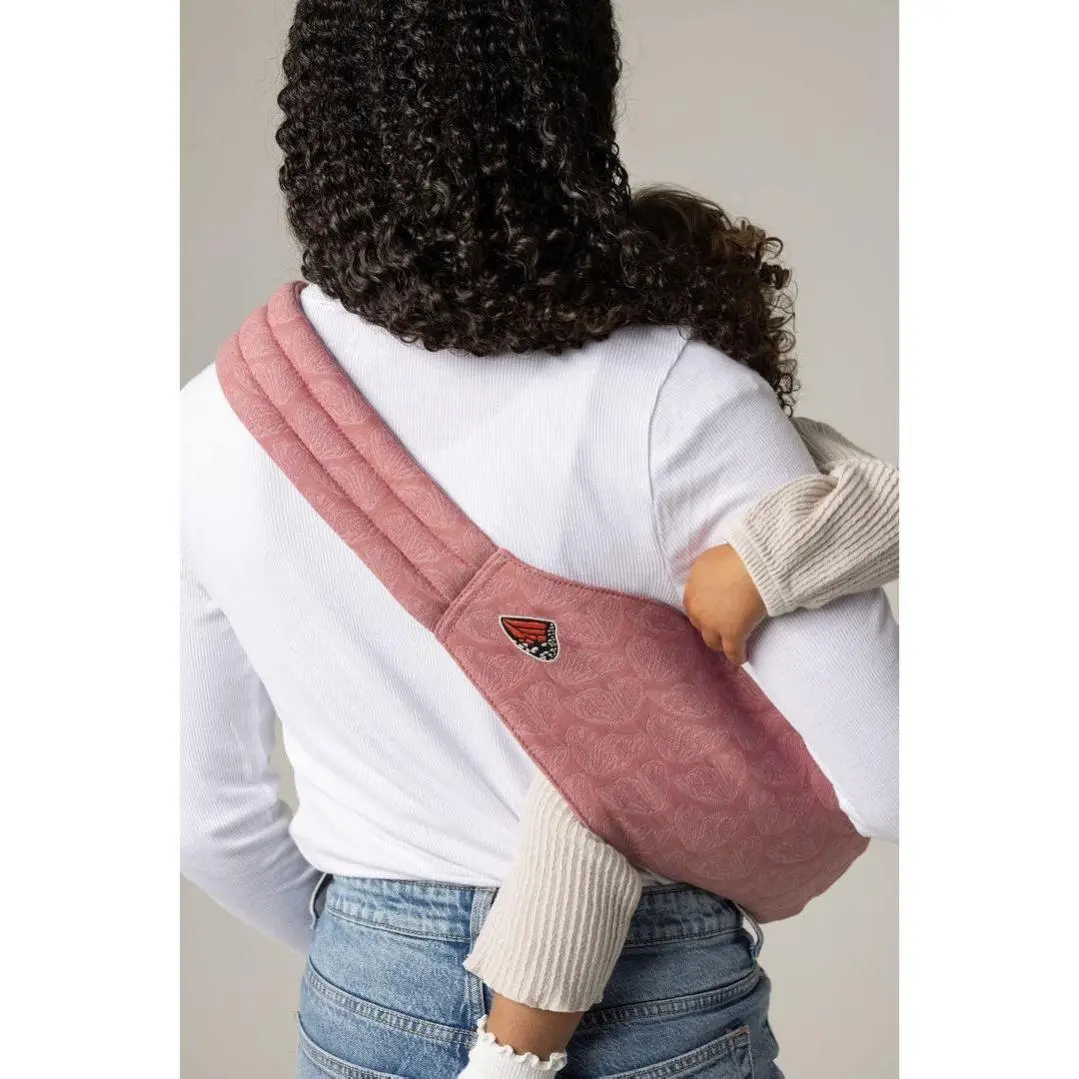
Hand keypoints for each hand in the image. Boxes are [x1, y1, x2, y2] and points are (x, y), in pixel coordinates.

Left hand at [683, 544, 765, 665]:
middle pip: (700, 623)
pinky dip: (737, 656)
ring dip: (720, 643)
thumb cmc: (739, 555)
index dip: (702, 611)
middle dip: (709, 627)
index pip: (692, 605)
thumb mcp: (712, 559)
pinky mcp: (731, 633)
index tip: (710, 613)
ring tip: (729, 645)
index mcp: (692, 585)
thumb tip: (714, 581)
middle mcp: (697, 606)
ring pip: (712, 641)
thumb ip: (708, 573)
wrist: (755, 564)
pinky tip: (742, 658)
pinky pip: (732, 651)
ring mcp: (713, 622)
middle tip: (720, 628)